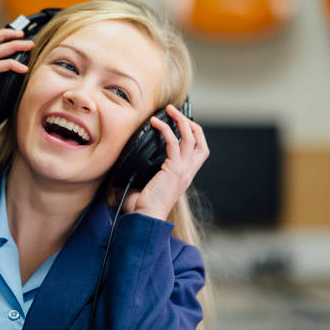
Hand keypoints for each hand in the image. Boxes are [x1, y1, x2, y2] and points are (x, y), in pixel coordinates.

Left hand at [123, 104, 209, 220]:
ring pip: (190, 138)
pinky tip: (155, 123)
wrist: (145, 219)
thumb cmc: (143, 207)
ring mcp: (183, 171)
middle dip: (191, 123)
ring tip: (169, 110)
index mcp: (184, 176)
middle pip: (200, 141)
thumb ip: (145, 171)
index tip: (180, 123)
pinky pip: (174, 142)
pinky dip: (166, 129)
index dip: (193, 135)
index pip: (199, 151)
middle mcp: (188, 172)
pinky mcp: (174, 170)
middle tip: (176, 113)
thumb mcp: (147, 184)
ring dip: (180, 120)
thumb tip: (128, 162)